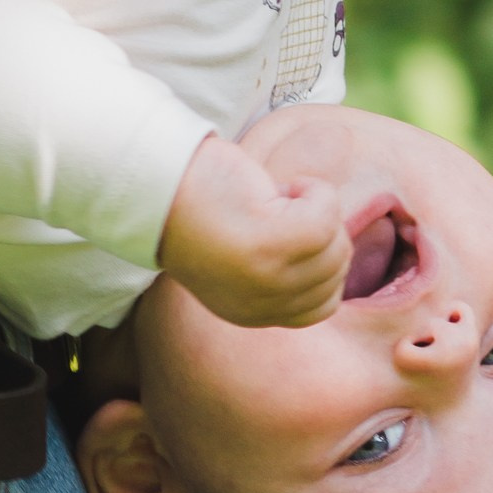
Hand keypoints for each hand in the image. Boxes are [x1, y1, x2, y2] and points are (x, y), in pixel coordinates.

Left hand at [158, 133, 350, 325]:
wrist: (155, 180)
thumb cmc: (198, 204)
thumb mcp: (240, 254)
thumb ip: (280, 270)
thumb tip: (334, 251)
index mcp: (249, 313)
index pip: (322, 307)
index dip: (324, 263)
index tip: (293, 230)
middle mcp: (261, 305)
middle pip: (336, 272)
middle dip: (322, 231)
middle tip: (278, 207)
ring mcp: (269, 278)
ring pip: (336, 245)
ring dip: (318, 209)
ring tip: (276, 198)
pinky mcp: (273, 245)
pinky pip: (328, 219)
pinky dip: (317, 192)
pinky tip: (287, 186)